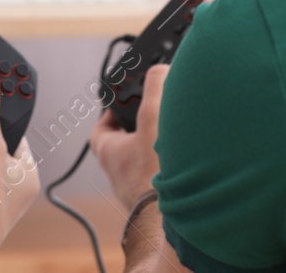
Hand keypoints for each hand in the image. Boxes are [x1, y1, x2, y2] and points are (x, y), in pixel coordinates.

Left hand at [89, 63, 168, 211]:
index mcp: (110, 151)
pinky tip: (185, 160)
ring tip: (173, 136)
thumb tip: (161, 70)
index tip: (123, 102)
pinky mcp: (157, 198)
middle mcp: (119, 171)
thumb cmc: (156, 173)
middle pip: (124, 143)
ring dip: (156, 148)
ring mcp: (137, 187)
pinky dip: (169, 166)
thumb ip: (156, 87)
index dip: (110, 112)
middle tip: (154, 115)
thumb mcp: (153, 117)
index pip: (100, 128)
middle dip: (138, 128)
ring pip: (142, 161)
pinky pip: (159, 176)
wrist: (173, 216)